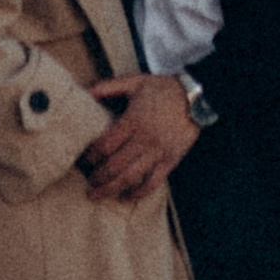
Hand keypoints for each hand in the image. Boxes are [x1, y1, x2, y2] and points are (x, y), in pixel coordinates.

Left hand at [80, 71, 198, 206]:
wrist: (196, 97)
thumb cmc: (163, 89)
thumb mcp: (135, 82)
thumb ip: (108, 86)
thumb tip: (83, 90)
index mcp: (133, 120)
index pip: (106, 144)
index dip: (92, 155)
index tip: (84, 160)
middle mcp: (145, 139)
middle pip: (115, 165)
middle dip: (98, 178)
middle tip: (88, 184)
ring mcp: (158, 152)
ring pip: (131, 176)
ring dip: (112, 189)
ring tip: (98, 195)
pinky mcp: (171, 160)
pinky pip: (153, 182)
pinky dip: (139, 193)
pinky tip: (126, 198)